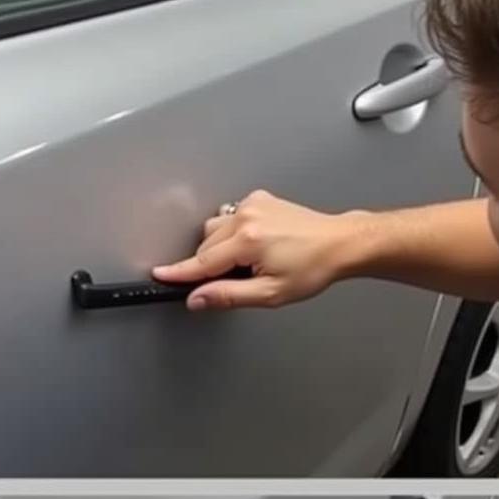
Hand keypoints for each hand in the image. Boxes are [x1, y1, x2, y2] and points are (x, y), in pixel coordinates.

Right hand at [152, 190, 374, 311]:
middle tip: (234, 282)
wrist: (338, 244)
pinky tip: (253, 245)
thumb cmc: (312, 268)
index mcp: (249, 240)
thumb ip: (228, 296)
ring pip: (214, 230)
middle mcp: (246, 217)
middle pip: (206, 246)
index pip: (202, 262)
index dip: (179, 272)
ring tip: (247, 264)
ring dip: (219, 249)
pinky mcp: (258, 200)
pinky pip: (229, 219)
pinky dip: (232, 235)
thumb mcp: (270, 294)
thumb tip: (197, 299)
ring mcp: (252, 205)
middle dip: (209, 267)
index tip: (159, 275)